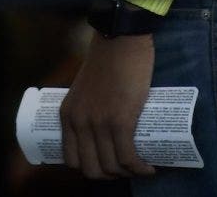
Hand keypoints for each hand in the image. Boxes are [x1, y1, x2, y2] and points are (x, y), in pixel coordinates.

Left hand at [60, 31, 155, 179]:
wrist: (120, 39)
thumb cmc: (107, 61)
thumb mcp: (86, 88)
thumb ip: (88, 105)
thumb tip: (104, 127)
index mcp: (67, 115)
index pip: (71, 159)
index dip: (91, 169)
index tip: (108, 165)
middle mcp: (79, 122)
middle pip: (92, 169)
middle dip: (111, 176)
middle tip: (127, 168)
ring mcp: (98, 123)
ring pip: (112, 167)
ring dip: (129, 175)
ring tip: (141, 168)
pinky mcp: (120, 120)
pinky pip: (128, 158)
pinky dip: (139, 169)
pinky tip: (148, 169)